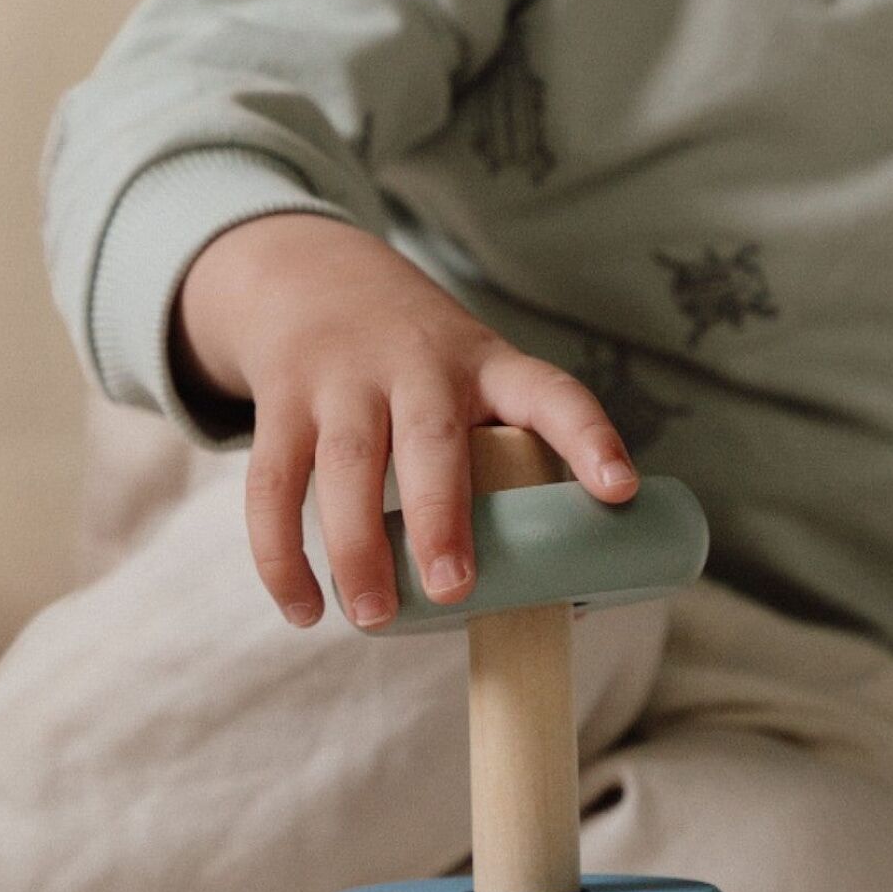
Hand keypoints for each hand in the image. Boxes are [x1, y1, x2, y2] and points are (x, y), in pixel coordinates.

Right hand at [170, 213, 638, 627]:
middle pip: (429, 440)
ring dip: (357, 547)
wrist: (309, 275)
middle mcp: (415, 364)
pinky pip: (273, 484)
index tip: (619, 490)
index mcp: (486, 365)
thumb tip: (556, 591)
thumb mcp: (473, 373)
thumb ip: (503, 452)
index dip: (589, 438)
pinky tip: (305, 608)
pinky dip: (282, 554)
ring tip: (374, 617)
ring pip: (344, 465)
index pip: (550, 393)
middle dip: (440, 517)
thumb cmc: (418, 362)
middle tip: (452, 589)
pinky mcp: (281, 401)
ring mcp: (341, 378)